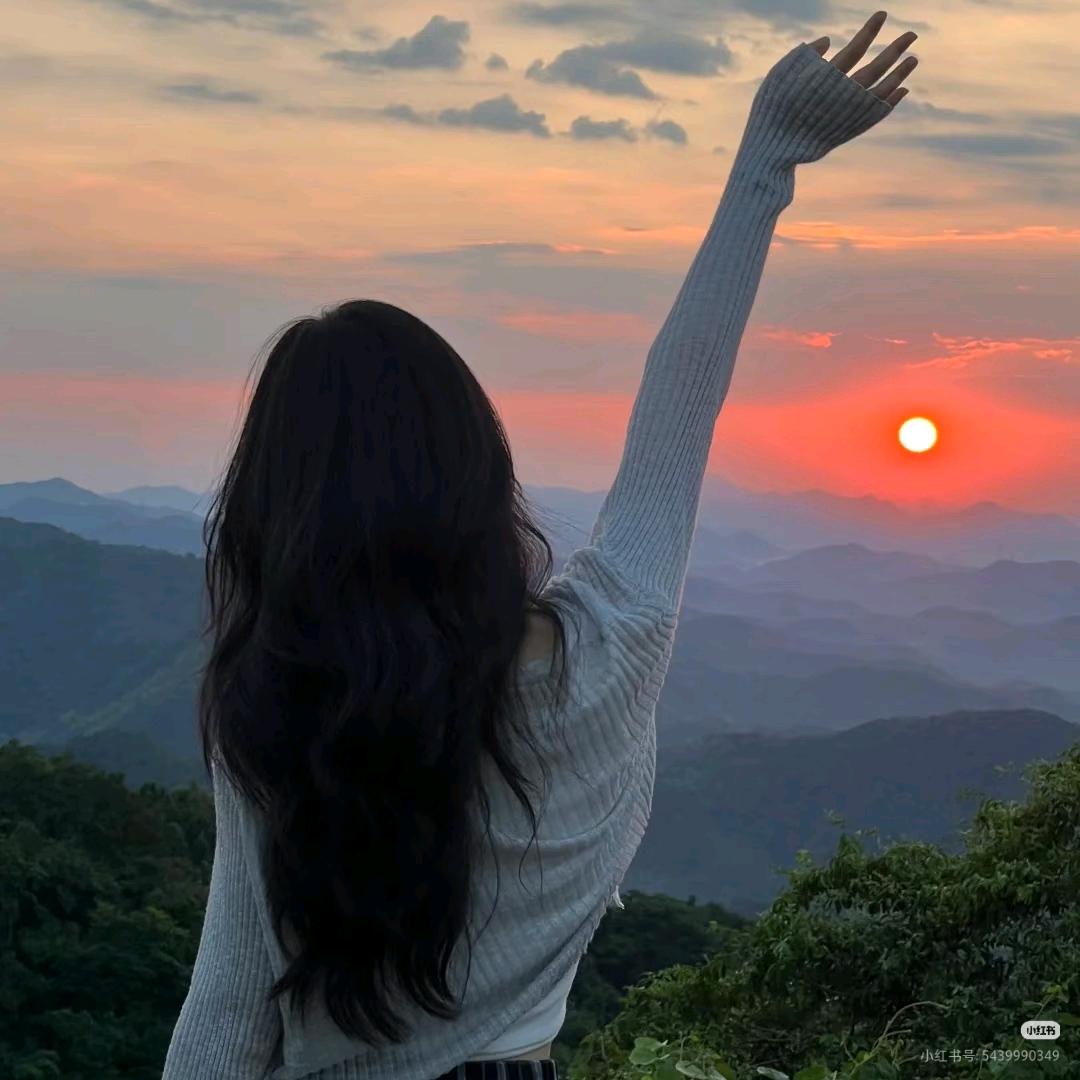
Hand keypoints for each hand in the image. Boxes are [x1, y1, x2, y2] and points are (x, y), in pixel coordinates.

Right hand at [740, 9, 921, 167]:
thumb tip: (828, 40)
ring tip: (913, 59)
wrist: (774, 151)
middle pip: (877, 68)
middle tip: (912, 35)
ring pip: (882, 91)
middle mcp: (843, 96)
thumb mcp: (779, 76)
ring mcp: (850, 115)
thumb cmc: (772, 110)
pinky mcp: (850, 131)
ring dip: (900, 74)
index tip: (883, 14)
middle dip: (896, 50)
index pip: (856, 48)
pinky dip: (891, 102)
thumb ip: (803, 56)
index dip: (870, 31)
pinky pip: (877, 114)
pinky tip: (901, 91)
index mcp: (827, 78)